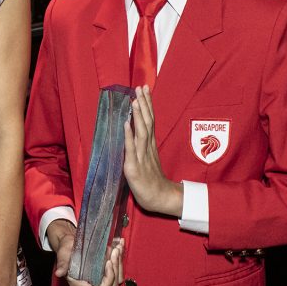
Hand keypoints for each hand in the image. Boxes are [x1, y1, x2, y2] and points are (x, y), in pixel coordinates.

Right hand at [47, 219, 123, 285]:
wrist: (68, 244)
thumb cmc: (65, 249)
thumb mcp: (63, 254)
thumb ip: (62, 264)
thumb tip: (59, 273)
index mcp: (80, 285)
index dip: (108, 279)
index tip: (108, 263)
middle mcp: (91, 285)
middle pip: (112, 285)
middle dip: (116, 268)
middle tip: (114, 251)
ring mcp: (98, 280)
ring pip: (117, 279)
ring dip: (119, 263)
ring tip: (117, 248)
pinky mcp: (103, 273)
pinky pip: (117, 272)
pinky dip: (119, 259)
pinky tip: (119, 246)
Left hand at [123, 86, 182, 215]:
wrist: (160, 198)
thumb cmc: (151, 178)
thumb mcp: (148, 157)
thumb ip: (143, 143)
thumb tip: (135, 126)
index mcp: (150, 144)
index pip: (149, 120)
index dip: (147, 104)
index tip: (144, 88)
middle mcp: (147, 147)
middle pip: (147, 122)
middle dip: (144, 104)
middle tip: (141, 87)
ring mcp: (141, 157)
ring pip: (141, 132)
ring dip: (138, 116)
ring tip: (135, 100)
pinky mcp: (134, 168)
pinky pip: (131, 150)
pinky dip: (129, 136)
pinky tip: (126, 124)